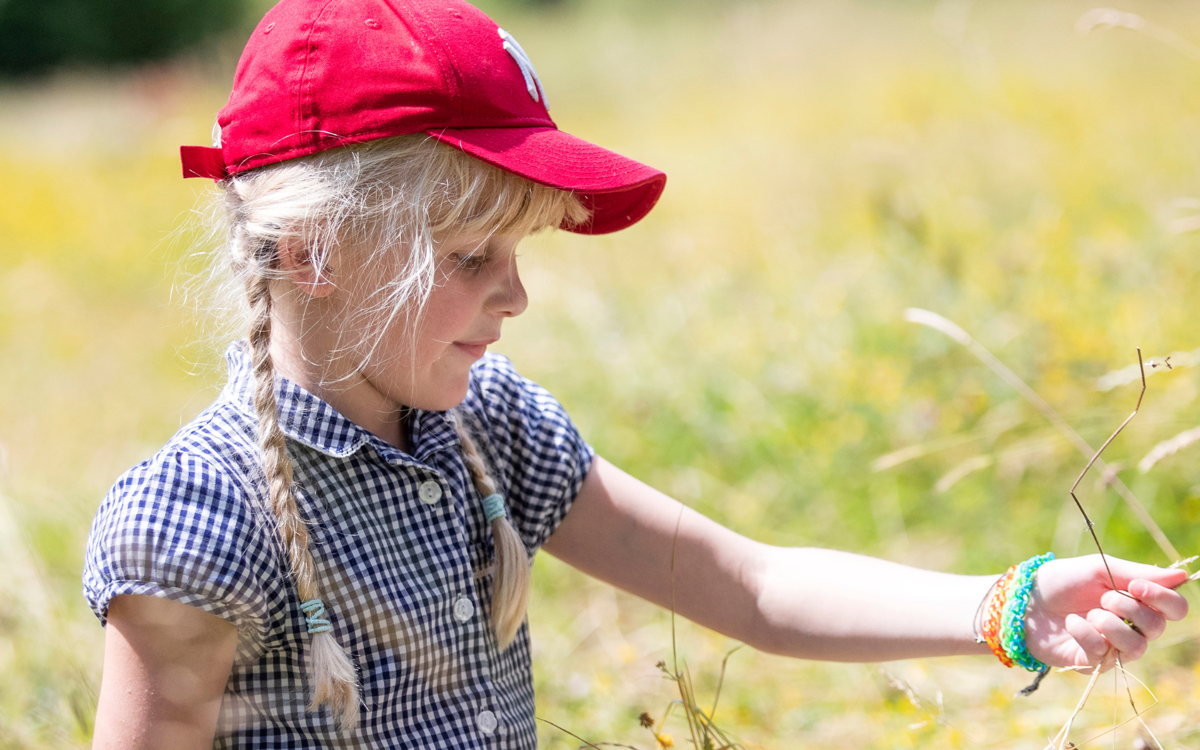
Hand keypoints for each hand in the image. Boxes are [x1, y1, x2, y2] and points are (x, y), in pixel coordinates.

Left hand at [1022, 555, 1188, 671]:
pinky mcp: (1091, 663)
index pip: (1174, 608)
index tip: (1136, 585)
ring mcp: (1112, 648)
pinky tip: (1071, 623)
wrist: (1022, 600)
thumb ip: (1138, 573)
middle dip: (1130, 609)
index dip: (1163, 599)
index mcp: (1137, 602)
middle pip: (1158, 627)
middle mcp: (1132, 628)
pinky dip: (1085, 633)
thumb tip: (1182, 576)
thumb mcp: (1097, 568)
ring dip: (1111, 625)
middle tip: (1103, 597)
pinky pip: (1103, 654)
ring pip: (1137, 647)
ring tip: (1090, 613)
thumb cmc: (1061, 581)